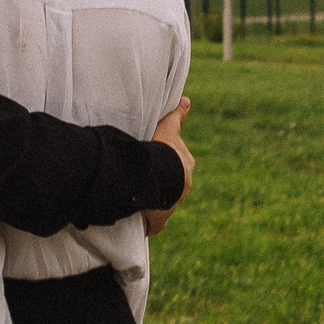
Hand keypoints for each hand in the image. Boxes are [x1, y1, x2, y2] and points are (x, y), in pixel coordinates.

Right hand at [145, 96, 192, 233]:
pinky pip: (154, 223)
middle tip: (143, 179)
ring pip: (163, 203)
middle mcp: (183, 187)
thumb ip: (176, 117)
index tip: (154, 163)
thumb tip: (187, 101)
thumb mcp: (167, 130)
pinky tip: (139, 223)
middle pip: (172, 185)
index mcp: (186, 167)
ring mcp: (172, 205)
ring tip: (136, 198)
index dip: (166, 163)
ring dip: (152, 201)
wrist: (157, 176)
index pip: (177, 164)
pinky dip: (148, 223)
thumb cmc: (161, 152)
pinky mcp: (160, 221)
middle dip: (162, 184)